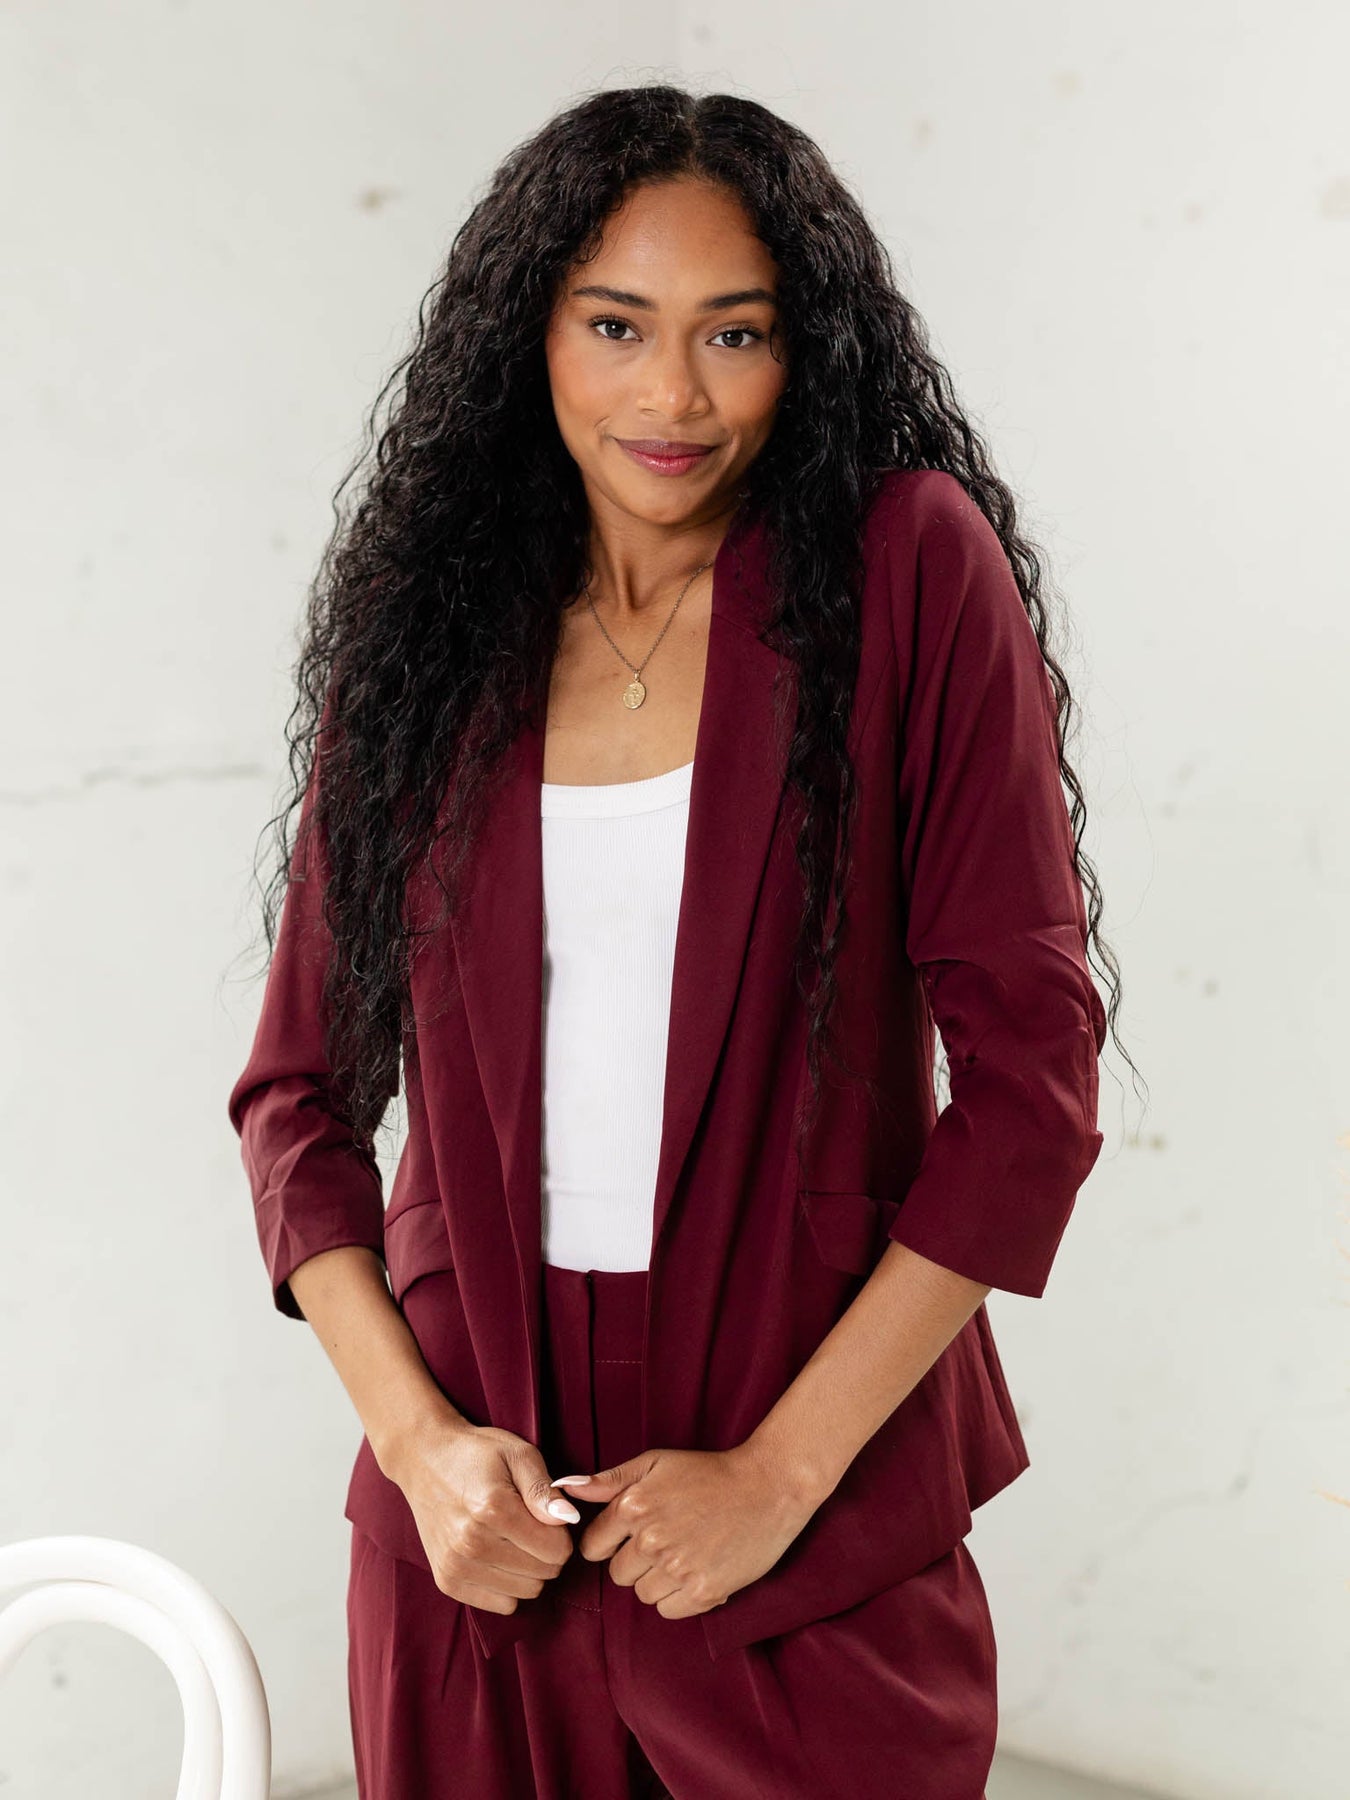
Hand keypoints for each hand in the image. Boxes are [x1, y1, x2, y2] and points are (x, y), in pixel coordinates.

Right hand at [388, 1416, 578, 1613]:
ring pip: (526, 1592)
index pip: (555, 1549)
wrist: (424, 1460)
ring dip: (529, 1570)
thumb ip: (544, 1489)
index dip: (561, 1533)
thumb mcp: (518, 1453)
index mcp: (493, 1508)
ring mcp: (456, 1565)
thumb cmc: (477, 1453)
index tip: (548, 1516)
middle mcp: (471, 1542)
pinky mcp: (447, 1581)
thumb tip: (569, 1519)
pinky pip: (502, 1605)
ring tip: (514, 1540)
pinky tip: (498, 1557)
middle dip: (547, 1551)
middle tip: (531, 1526)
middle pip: (543, 1573)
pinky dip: (508, 1585)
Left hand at [553, 1443, 818, 1620]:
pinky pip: (669, 1610)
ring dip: (657, 1579)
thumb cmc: (709, 1471)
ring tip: (684, 1552)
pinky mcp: (704, 1592)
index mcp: (634, 1507)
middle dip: (634, 1560)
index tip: (628, 1536)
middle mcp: (651, 1540)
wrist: (768, 1487)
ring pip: (643, 1594)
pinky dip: (679, 1597)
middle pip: (618, 1574)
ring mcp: (678, 1569)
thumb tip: (564, 1488)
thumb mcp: (656, 1462)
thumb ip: (609, 1480)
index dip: (609, 1542)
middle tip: (664, 1540)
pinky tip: (697, 1570)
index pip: (593, 1547)